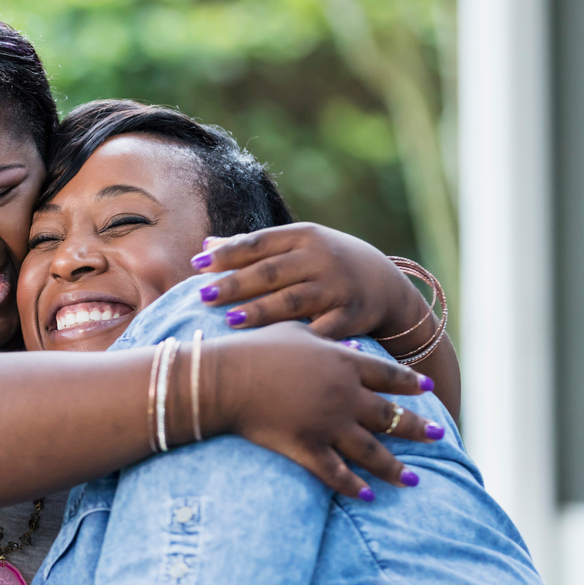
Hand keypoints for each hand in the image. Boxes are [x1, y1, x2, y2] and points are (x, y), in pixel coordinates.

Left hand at [191, 223, 427, 339]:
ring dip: (260, 311)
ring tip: (230, 320)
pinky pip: (321, 331)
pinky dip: (298, 340)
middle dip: (236, 284)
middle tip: (203, 296)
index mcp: (304, 236)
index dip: (228, 254)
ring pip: (293, 301)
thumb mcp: (298, 246)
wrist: (386, 285)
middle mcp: (321, 259)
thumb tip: (206, 245)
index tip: (197, 264)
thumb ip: (254, 247)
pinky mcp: (352, 317)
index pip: (259, 243)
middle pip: (272, 272)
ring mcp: (338, 288)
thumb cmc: (327, 265)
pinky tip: (275, 348)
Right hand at [207, 322, 442, 499]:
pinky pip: (336, 473)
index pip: (388, 375)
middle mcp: (344, 395)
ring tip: (415, 481)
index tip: (427, 389)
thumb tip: (353, 346)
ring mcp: (328, 424)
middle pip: (390, 415)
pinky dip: (353, 486)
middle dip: (416, 427)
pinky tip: (367, 496)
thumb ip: (327, 339)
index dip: (409, 383)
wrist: (225, 377)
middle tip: (437, 436)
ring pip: (372, 452)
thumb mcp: (295, 334)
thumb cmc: (254, 349)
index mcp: (343, 363)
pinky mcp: (307, 447)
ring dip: (395, 468)